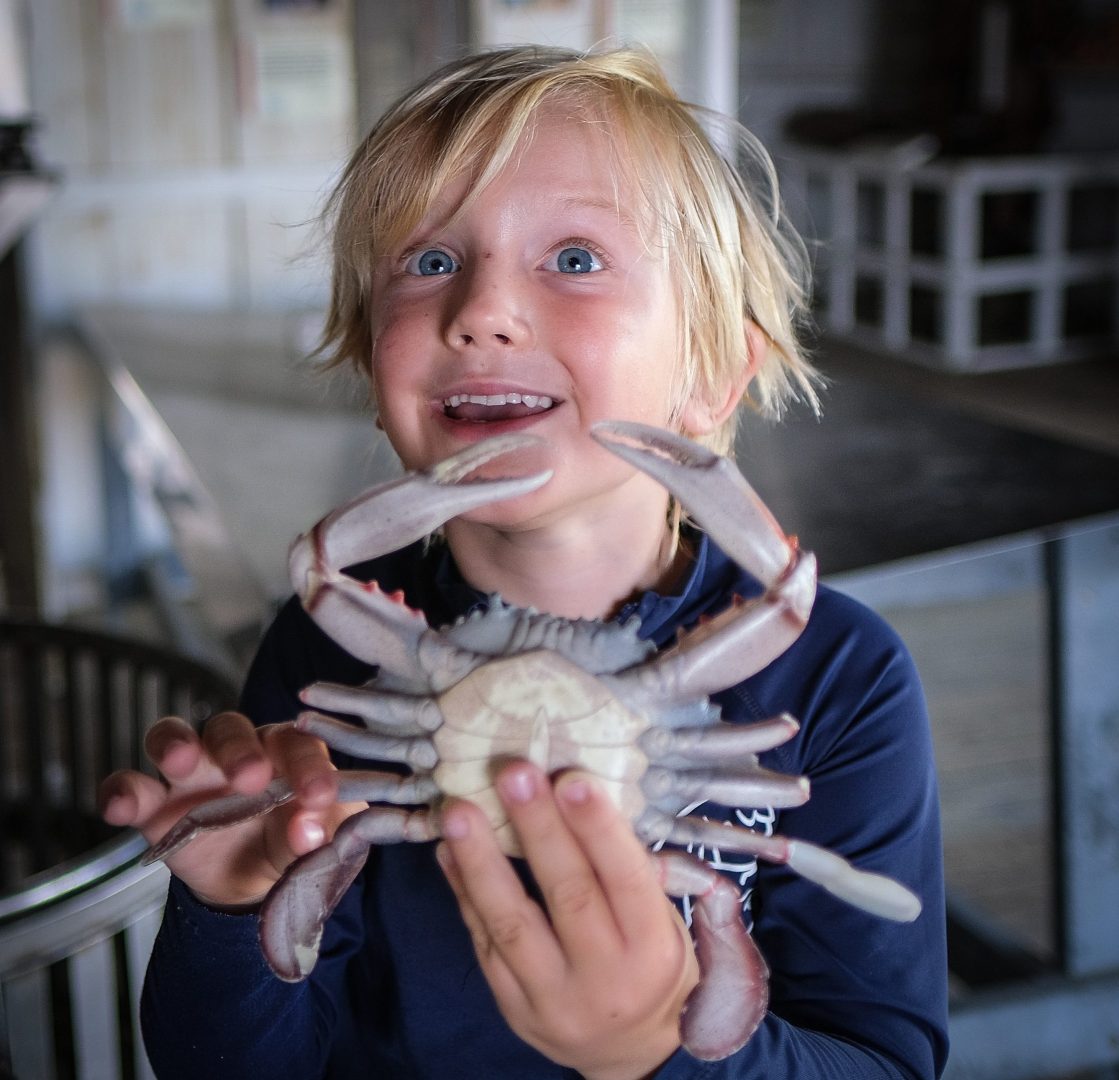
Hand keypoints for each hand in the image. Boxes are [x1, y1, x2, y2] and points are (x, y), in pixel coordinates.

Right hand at [98, 712, 358, 908]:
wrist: (254, 882)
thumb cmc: (295, 838)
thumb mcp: (319, 836)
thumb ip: (318, 830)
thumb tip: (307, 832)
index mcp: (284, 750)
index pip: (296, 742)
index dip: (308, 765)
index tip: (319, 796)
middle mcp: (234, 750)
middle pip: (230, 729)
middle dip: (239, 749)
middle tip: (251, 778)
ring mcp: (191, 775)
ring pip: (173, 739)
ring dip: (174, 744)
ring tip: (180, 761)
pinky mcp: (155, 806)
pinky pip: (130, 786)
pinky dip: (121, 791)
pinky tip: (121, 807)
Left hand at [437, 762, 698, 1079]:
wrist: (630, 1049)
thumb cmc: (648, 959)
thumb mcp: (660, 920)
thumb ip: (624, 869)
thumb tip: (571, 793)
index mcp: (653, 948)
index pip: (627, 880)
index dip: (597, 829)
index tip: (569, 777)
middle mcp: (606, 978)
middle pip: (569, 896)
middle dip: (537, 829)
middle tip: (513, 773)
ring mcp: (554, 999)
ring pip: (512, 924)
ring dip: (480, 861)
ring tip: (458, 811)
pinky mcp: (513, 1009)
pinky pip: (484, 944)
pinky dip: (464, 893)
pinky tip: (448, 851)